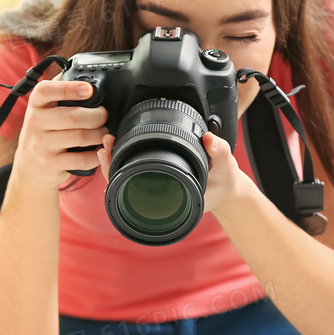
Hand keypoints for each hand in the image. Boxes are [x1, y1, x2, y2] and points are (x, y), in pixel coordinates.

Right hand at [10, 75, 108, 190]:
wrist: (28, 168)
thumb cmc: (43, 132)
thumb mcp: (43, 109)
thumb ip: (59, 90)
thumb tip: (82, 72)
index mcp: (36, 103)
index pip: (47, 90)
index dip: (69, 88)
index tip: (89, 89)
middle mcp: (35, 123)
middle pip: (73, 116)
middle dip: (97, 116)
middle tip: (104, 116)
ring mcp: (41, 145)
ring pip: (81, 137)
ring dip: (100, 134)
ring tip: (104, 132)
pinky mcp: (50, 164)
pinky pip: (82, 159)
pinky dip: (97, 154)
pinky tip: (100, 150)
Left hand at [96, 130, 250, 215]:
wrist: (228, 191)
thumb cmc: (224, 182)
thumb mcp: (226, 165)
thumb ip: (219, 150)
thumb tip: (208, 138)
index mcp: (170, 194)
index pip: (133, 186)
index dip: (115, 171)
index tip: (108, 154)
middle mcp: (160, 196)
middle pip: (124, 181)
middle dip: (110, 163)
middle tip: (105, 144)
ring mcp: (158, 190)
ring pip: (128, 177)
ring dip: (116, 160)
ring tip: (109, 143)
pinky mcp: (160, 180)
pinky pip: (137, 172)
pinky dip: (126, 160)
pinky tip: (120, 147)